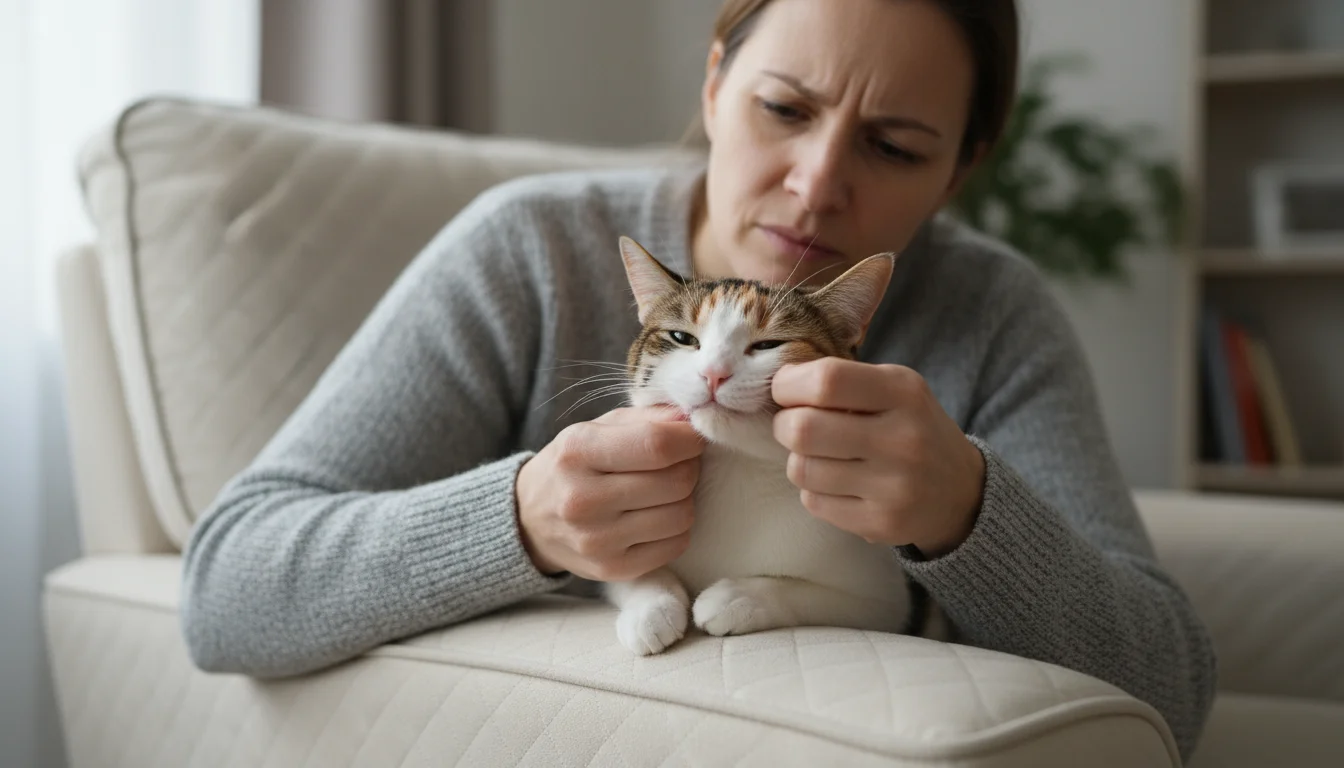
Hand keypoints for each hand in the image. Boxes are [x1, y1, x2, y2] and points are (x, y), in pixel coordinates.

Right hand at [515, 406, 703, 579]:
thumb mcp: (597, 428)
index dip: (689, 440)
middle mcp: (582, 499)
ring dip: (684, 499)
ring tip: (665, 490)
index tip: (692, 438)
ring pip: (681, 515)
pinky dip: (677, 528)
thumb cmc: (573, 465)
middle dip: (689, 467)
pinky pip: (676, 545)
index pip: (656, 445)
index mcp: (578, 452)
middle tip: (679, 463)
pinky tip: (657, 516)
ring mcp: (597, 540)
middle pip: (675, 482)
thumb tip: (693, 420)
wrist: (529, 519)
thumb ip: (647, 418)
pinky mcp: (611, 569)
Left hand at [771, 358, 985, 556]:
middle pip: (803, 429)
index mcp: (904, 392)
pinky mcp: (881, 523)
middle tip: (793, 425)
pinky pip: (813, 502)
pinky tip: (836, 483)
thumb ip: (843, 380)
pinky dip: (813, 490)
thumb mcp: (894, 389)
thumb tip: (777, 382)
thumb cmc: (911, 428)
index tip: (785, 389)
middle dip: (784, 424)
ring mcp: (894, 486)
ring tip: (819, 455)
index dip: (788, 384)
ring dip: (799, 459)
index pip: (826, 380)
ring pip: (802, 469)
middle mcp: (903, 439)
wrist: (959, 491)